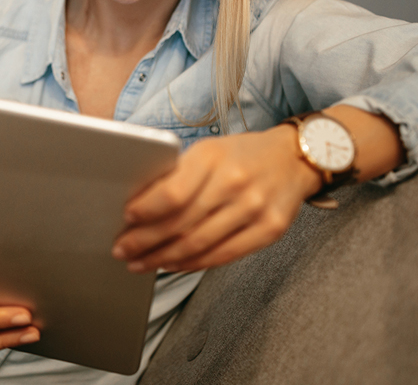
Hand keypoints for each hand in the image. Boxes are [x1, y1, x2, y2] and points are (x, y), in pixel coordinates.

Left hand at [111, 125, 320, 272]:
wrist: (295, 158)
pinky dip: (192, 264)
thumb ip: (178, 175)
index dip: (145, 211)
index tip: (126, 219)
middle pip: (181, 223)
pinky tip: (173, 264)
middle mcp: (235, 183)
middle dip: (145, 241)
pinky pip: (223, 256)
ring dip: (163, 258)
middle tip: (122, 250)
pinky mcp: (270, 230)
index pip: (172, 193)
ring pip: (199, 244)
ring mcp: (255, 208)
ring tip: (141, 262)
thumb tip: (137, 205)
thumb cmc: (241, 155)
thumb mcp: (208, 151)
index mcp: (213, 157)